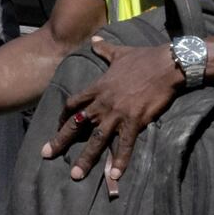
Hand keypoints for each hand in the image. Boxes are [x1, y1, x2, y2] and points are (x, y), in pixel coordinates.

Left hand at [46, 38, 180, 193]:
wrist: (166, 64)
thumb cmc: (143, 58)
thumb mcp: (120, 53)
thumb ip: (104, 49)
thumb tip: (95, 39)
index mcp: (97, 88)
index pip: (73, 104)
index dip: (63, 116)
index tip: (57, 126)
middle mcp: (103, 103)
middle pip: (76, 124)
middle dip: (60, 140)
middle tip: (47, 154)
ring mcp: (118, 113)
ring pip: (97, 139)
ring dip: (86, 158)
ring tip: (76, 175)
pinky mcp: (135, 121)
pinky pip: (125, 144)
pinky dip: (120, 160)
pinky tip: (114, 175)